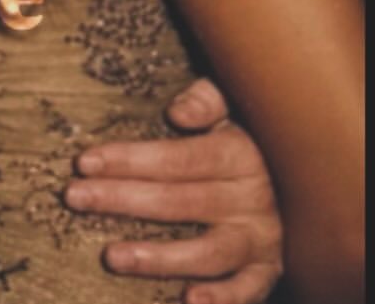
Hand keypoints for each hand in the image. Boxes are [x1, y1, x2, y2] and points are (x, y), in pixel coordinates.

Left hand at [64, 78, 282, 303]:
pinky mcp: (267, 269)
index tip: (84, 161)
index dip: (129, 160)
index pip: (176, 159)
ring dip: (159, 257)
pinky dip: (222, 300)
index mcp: (240, 153)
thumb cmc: (250, 129)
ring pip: (208, 253)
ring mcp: (262, 238)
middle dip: (121, 199)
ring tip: (111, 256)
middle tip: (74, 197)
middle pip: (179, 202)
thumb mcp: (233, 101)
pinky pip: (247, 290)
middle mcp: (253, 198)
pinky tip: (187, 301)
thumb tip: (179, 113)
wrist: (306, 170)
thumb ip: (207, 98)